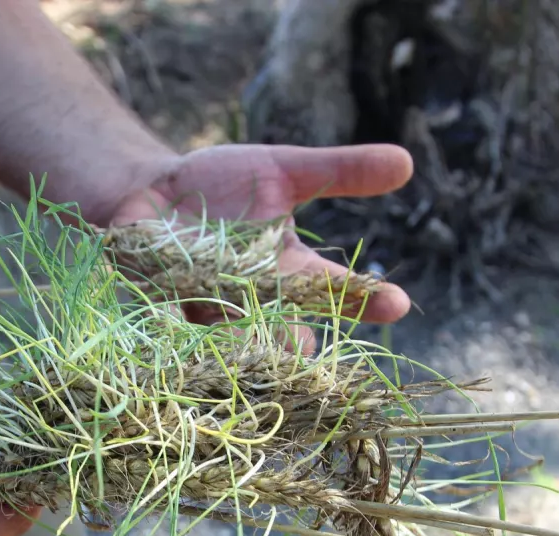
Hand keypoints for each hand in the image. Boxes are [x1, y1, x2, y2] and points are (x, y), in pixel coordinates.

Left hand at [104, 143, 414, 327]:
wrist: (150, 193)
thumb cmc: (225, 185)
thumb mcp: (286, 169)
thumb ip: (340, 171)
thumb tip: (408, 162)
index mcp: (289, 273)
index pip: (337, 290)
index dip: (366, 297)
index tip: (398, 303)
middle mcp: (251, 301)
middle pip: (282, 334)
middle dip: (291, 341)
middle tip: (303, 347)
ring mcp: (204, 308)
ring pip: (225, 341)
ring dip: (233, 344)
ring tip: (242, 349)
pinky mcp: (156, 305)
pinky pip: (163, 323)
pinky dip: (167, 324)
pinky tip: (170, 323)